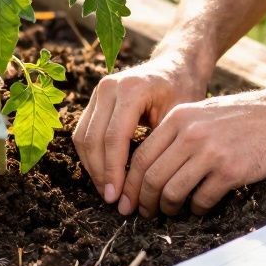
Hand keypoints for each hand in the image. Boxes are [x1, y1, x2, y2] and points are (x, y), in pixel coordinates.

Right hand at [73, 52, 207, 204]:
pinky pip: (83, 132)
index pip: (114, 138)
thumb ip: (159, 146)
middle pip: (93, 139)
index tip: (118, 197)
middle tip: (112, 200)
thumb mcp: (179, 117)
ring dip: (92, 168)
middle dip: (101, 174)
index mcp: (131, 89)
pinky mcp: (94, 99)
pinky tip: (104, 175)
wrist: (176, 65)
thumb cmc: (183, 91)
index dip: (114, 171)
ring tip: (108, 191)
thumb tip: (146, 187)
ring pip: (83, 137)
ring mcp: (98, 91)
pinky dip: (91, 156)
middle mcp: (109, 87)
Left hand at [118, 90, 265, 216]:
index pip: (141, 156)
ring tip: (171, 211)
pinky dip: (196, 209)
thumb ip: (177, 134)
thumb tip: (149, 169)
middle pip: (151, 177)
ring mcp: (210, 152)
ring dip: (168, 208)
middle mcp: (190, 134)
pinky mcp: (230, 171)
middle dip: (144, 201)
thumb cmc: (243, 117)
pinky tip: (199, 208)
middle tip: (145, 213)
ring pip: (171, 191)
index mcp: (179, 118)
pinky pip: (201, 200)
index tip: (129, 199)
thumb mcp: (202, 114)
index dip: (130, 183)